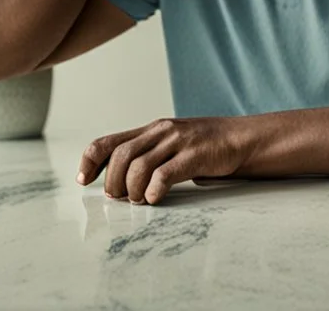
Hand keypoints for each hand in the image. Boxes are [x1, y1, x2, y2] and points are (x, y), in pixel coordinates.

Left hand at [76, 117, 254, 204]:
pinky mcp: (195, 155)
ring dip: (132, 188)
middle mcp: (161, 132)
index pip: (108, 142)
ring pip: (138, 166)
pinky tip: (156, 198)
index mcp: (151, 130)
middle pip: (120, 156)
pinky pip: (165, 174)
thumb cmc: (206, 145)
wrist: (243, 137)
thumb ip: (149, 153)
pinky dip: (155, 190)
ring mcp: (178, 142)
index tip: (85, 181)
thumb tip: (118, 179)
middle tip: (119, 197)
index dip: (90, 162)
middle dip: (112, 181)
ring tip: (139, 199)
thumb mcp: (173, 142)